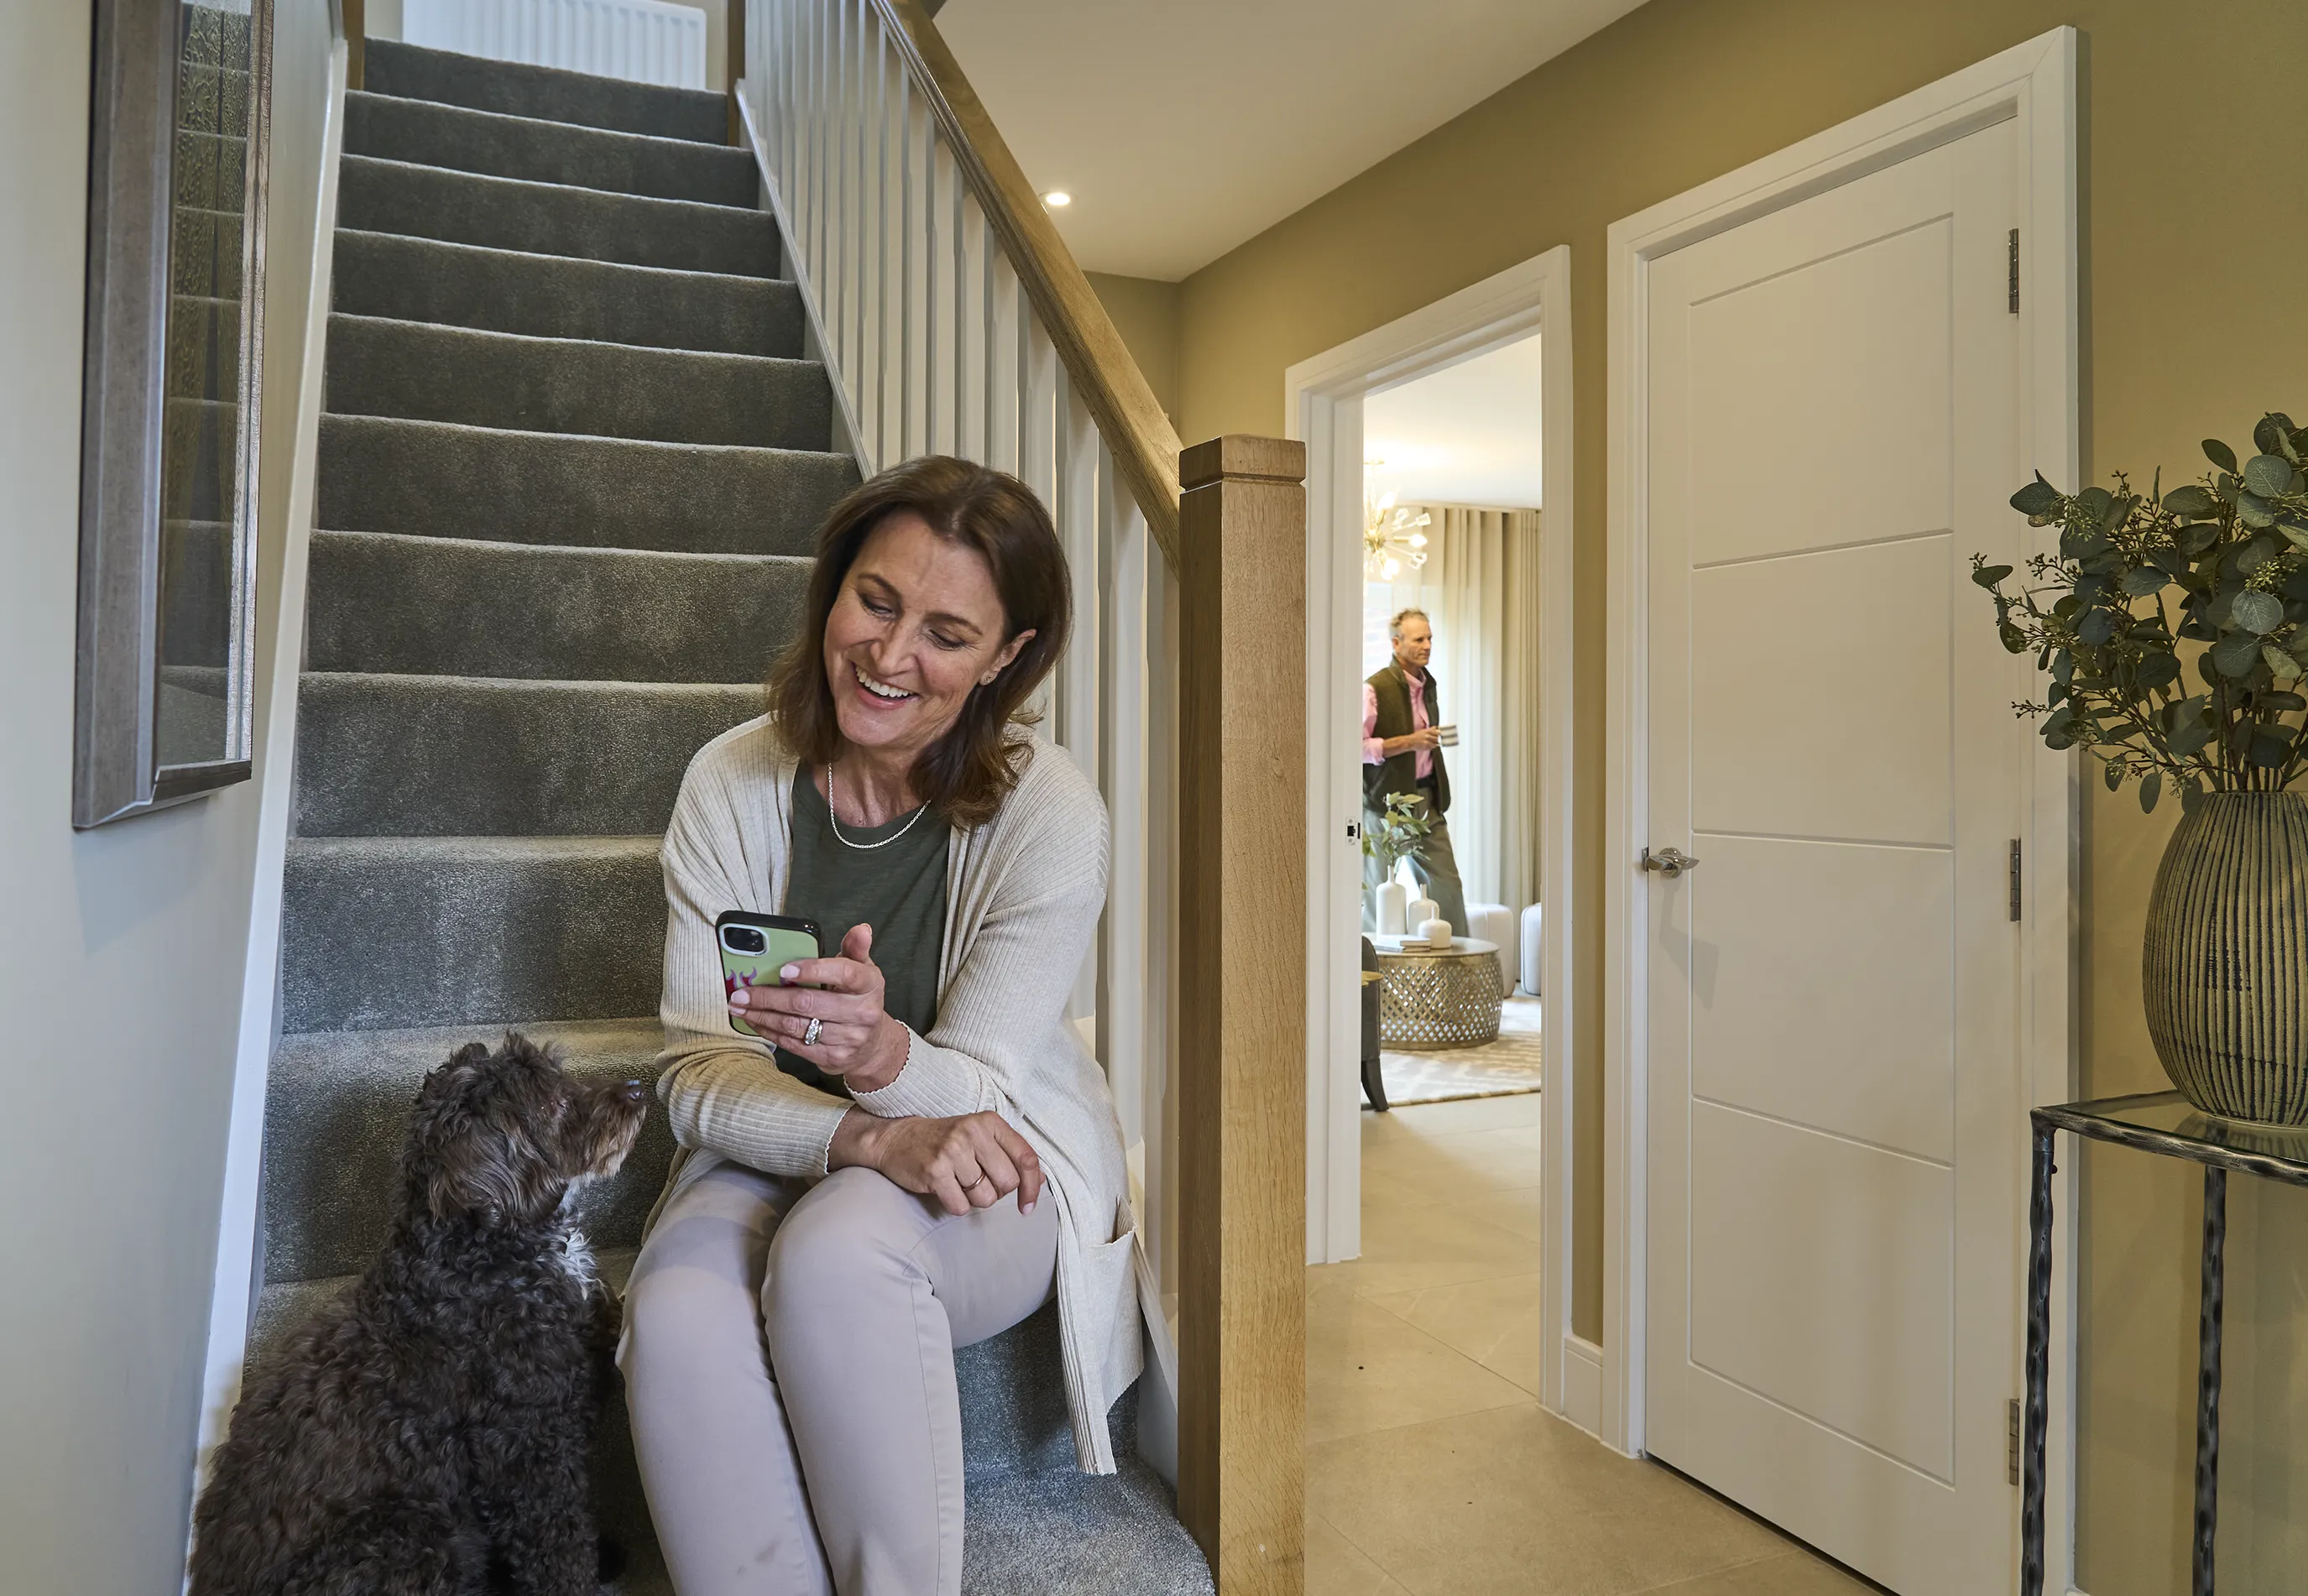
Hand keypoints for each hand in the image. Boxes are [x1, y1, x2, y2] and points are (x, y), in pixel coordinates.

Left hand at [728, 923, 908, 1091]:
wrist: (873, 1046)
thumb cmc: (859, 1000)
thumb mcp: (863, 971)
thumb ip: (856, 949)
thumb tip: (861, 929)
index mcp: (869, 985)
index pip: (843, 973)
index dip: (812, 970)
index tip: (783, 970)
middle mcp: (862, 1013)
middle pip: (808, 1003)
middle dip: (769, 997)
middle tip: (742, 992)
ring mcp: (848, 1038)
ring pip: (795, 1025)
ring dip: (762, 1015)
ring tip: (740, 1006)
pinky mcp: (832, 1057)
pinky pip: (794, 1044)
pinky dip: (769, 1032)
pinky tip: (755, 1021)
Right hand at [830, 1110, 1044, 1214]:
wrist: (896, 1139)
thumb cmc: (944, 1142)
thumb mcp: (980, 1138)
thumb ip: (1009, 1155)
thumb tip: (1039, 1181)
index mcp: (990, 1122)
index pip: (1027, 1158)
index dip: (1032, 1188)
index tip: (1027, 1207)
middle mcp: (973, 1132)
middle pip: (1008, 1183)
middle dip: (996, 1192)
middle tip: (977, 1183)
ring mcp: (953, 1150)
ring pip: (985, 1199)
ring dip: (973, 1200)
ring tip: (958, 1183)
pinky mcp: (935, 1170)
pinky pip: (961, 1207)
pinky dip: (955, 1205)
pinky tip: (944, 1189)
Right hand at [1387, 727, 1441, 755]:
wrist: (1409, 742)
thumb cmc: (1415, 736)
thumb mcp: (1423, 731)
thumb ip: (1430, 729)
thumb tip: (1436, 727)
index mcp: (1427, 731)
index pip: (1438, 732)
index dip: (1442, 733)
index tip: (1445, 734)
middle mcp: (1428, 736)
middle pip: (1438, 738)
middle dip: (1439, 739)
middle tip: (1440, 739)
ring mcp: (1427, 741)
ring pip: (1435, 743)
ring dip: (1435, 743)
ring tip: (1433, 743)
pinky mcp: (1426, 747)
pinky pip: (1432, 747)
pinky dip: (1432, 747)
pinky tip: (1429, 746)